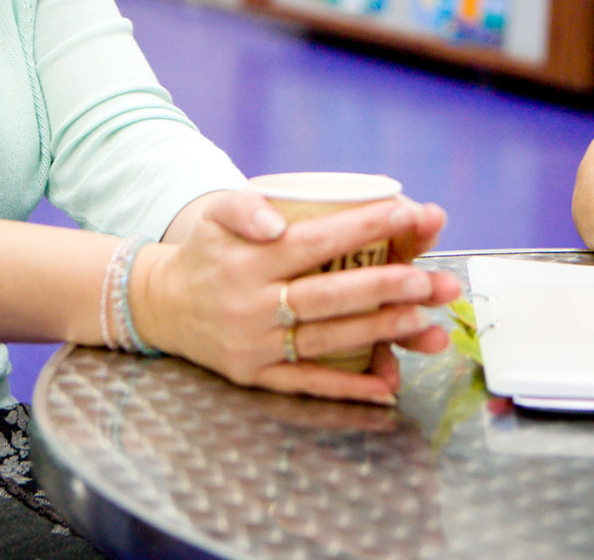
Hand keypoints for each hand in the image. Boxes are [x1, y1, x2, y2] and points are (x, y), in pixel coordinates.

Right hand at [130, 190, 462, 402]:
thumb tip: (277, 223)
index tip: (408, 213)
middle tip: (434, 281)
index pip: (316, 241)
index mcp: (251, 260)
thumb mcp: (214, 214)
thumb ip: (246, 206)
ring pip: (327, 339)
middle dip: (388, 288)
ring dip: (380, 333)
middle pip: (330, 296)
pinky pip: (307, 383)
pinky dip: (348, 387)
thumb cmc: (204, 254)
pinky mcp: (257, 375)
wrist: (160, 305)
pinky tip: (388, 383)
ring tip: (426, 322)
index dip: (364, 227)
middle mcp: (254, 304)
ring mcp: (257, 345)